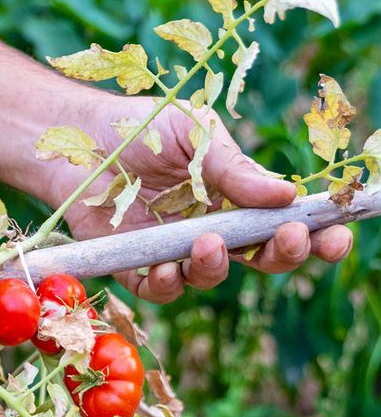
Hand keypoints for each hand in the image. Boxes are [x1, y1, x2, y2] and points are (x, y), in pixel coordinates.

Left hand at [51, 95, 353, 302]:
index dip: (315, 235)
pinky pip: (157, 288)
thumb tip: (287, 194)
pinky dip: (166, 284)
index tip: (336, 234)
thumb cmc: (143, 129)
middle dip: (281, 255)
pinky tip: (167, 269)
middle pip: (258, 258)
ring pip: (209, 276)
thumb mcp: (196, 134)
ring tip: (207, 244)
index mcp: (237, 197)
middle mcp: (211, 228)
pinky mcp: (133, 263)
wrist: (79, 136)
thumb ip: (235, 168)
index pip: (284, 224)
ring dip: (215, 266)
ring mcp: (173, 249)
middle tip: (286, 239)